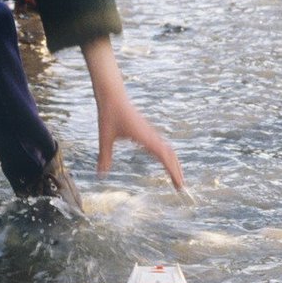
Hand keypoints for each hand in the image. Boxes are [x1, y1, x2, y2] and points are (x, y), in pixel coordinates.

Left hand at [81, 37, 183, 188]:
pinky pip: (160, 143)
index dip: (173, 171)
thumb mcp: (105, 137)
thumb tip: (101, 176)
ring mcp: (149, 132)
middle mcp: (150, 135)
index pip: (164, 156)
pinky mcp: (145, 130)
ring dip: (173, 162)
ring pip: (166, 148)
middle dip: (177, 170)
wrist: (112, 95)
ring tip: (176, 176)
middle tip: (181, 187)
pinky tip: (162, 159)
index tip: (179, 185)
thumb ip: (104, 157)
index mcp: (145, 137)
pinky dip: (166, 154)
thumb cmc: (109, 114)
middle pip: (170, 154)